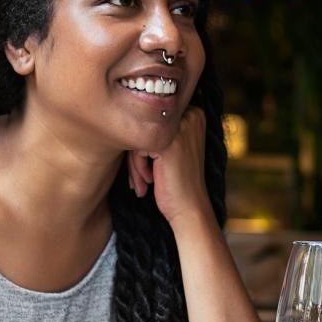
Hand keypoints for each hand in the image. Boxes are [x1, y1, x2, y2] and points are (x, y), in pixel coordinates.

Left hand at [127, 107, 211, 225]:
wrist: (190, 207)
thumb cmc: (180, 181)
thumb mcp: (175, 148)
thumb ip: (160, 129)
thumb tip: (126, 114)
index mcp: (195, 114)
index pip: (155, 120)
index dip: (147, 143)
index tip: (148, 167)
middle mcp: (191, 116)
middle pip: (146, 126)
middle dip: (138, 155)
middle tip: (142, 178)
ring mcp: (180, 129)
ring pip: (139, 136)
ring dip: (135, 163)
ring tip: (142, 182)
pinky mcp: (167, 144)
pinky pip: (137, 148)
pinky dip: (137, 167)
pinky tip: (147, 182)